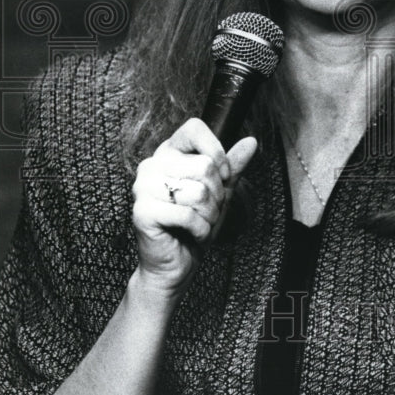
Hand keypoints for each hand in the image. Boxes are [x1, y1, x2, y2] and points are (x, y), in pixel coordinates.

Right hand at [131, 118, 256, 296]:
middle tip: (206, 211)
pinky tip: (192, 234)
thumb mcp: (220, 193)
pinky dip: (200, 230)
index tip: (222, 176)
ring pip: (199, 192)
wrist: (174, 265)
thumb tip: (251, 142)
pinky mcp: (142, 212)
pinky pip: (188, 215)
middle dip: (217, 196)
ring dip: (209, 216)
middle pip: (205, 166)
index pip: (194, 129)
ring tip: (198, 223)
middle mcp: (151, 165)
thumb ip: (232, 166)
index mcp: (168, 154)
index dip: (217, 152)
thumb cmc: (194, 226)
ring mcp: (143, 188)